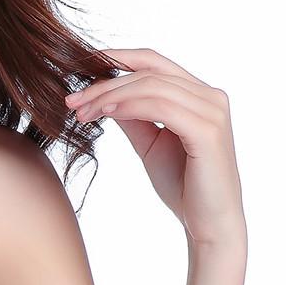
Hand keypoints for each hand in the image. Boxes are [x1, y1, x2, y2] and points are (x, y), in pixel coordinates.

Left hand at [66, 47, 245, 247]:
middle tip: (72, 100)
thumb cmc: (184, 188)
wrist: (208, 225)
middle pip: (149, 72)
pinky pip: (161, 107)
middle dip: (105, 83)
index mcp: (199, 95)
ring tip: (82, 112)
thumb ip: (134, 118)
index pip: (154, 63)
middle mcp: (211, 96)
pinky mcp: (208, 130)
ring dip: (110, 96)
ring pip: (152, 86)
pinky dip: (130, 106)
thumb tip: (106, 97)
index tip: (82, 68)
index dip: (118, 59)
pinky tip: (106, 113)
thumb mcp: (151, 145)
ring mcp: (212, 111)